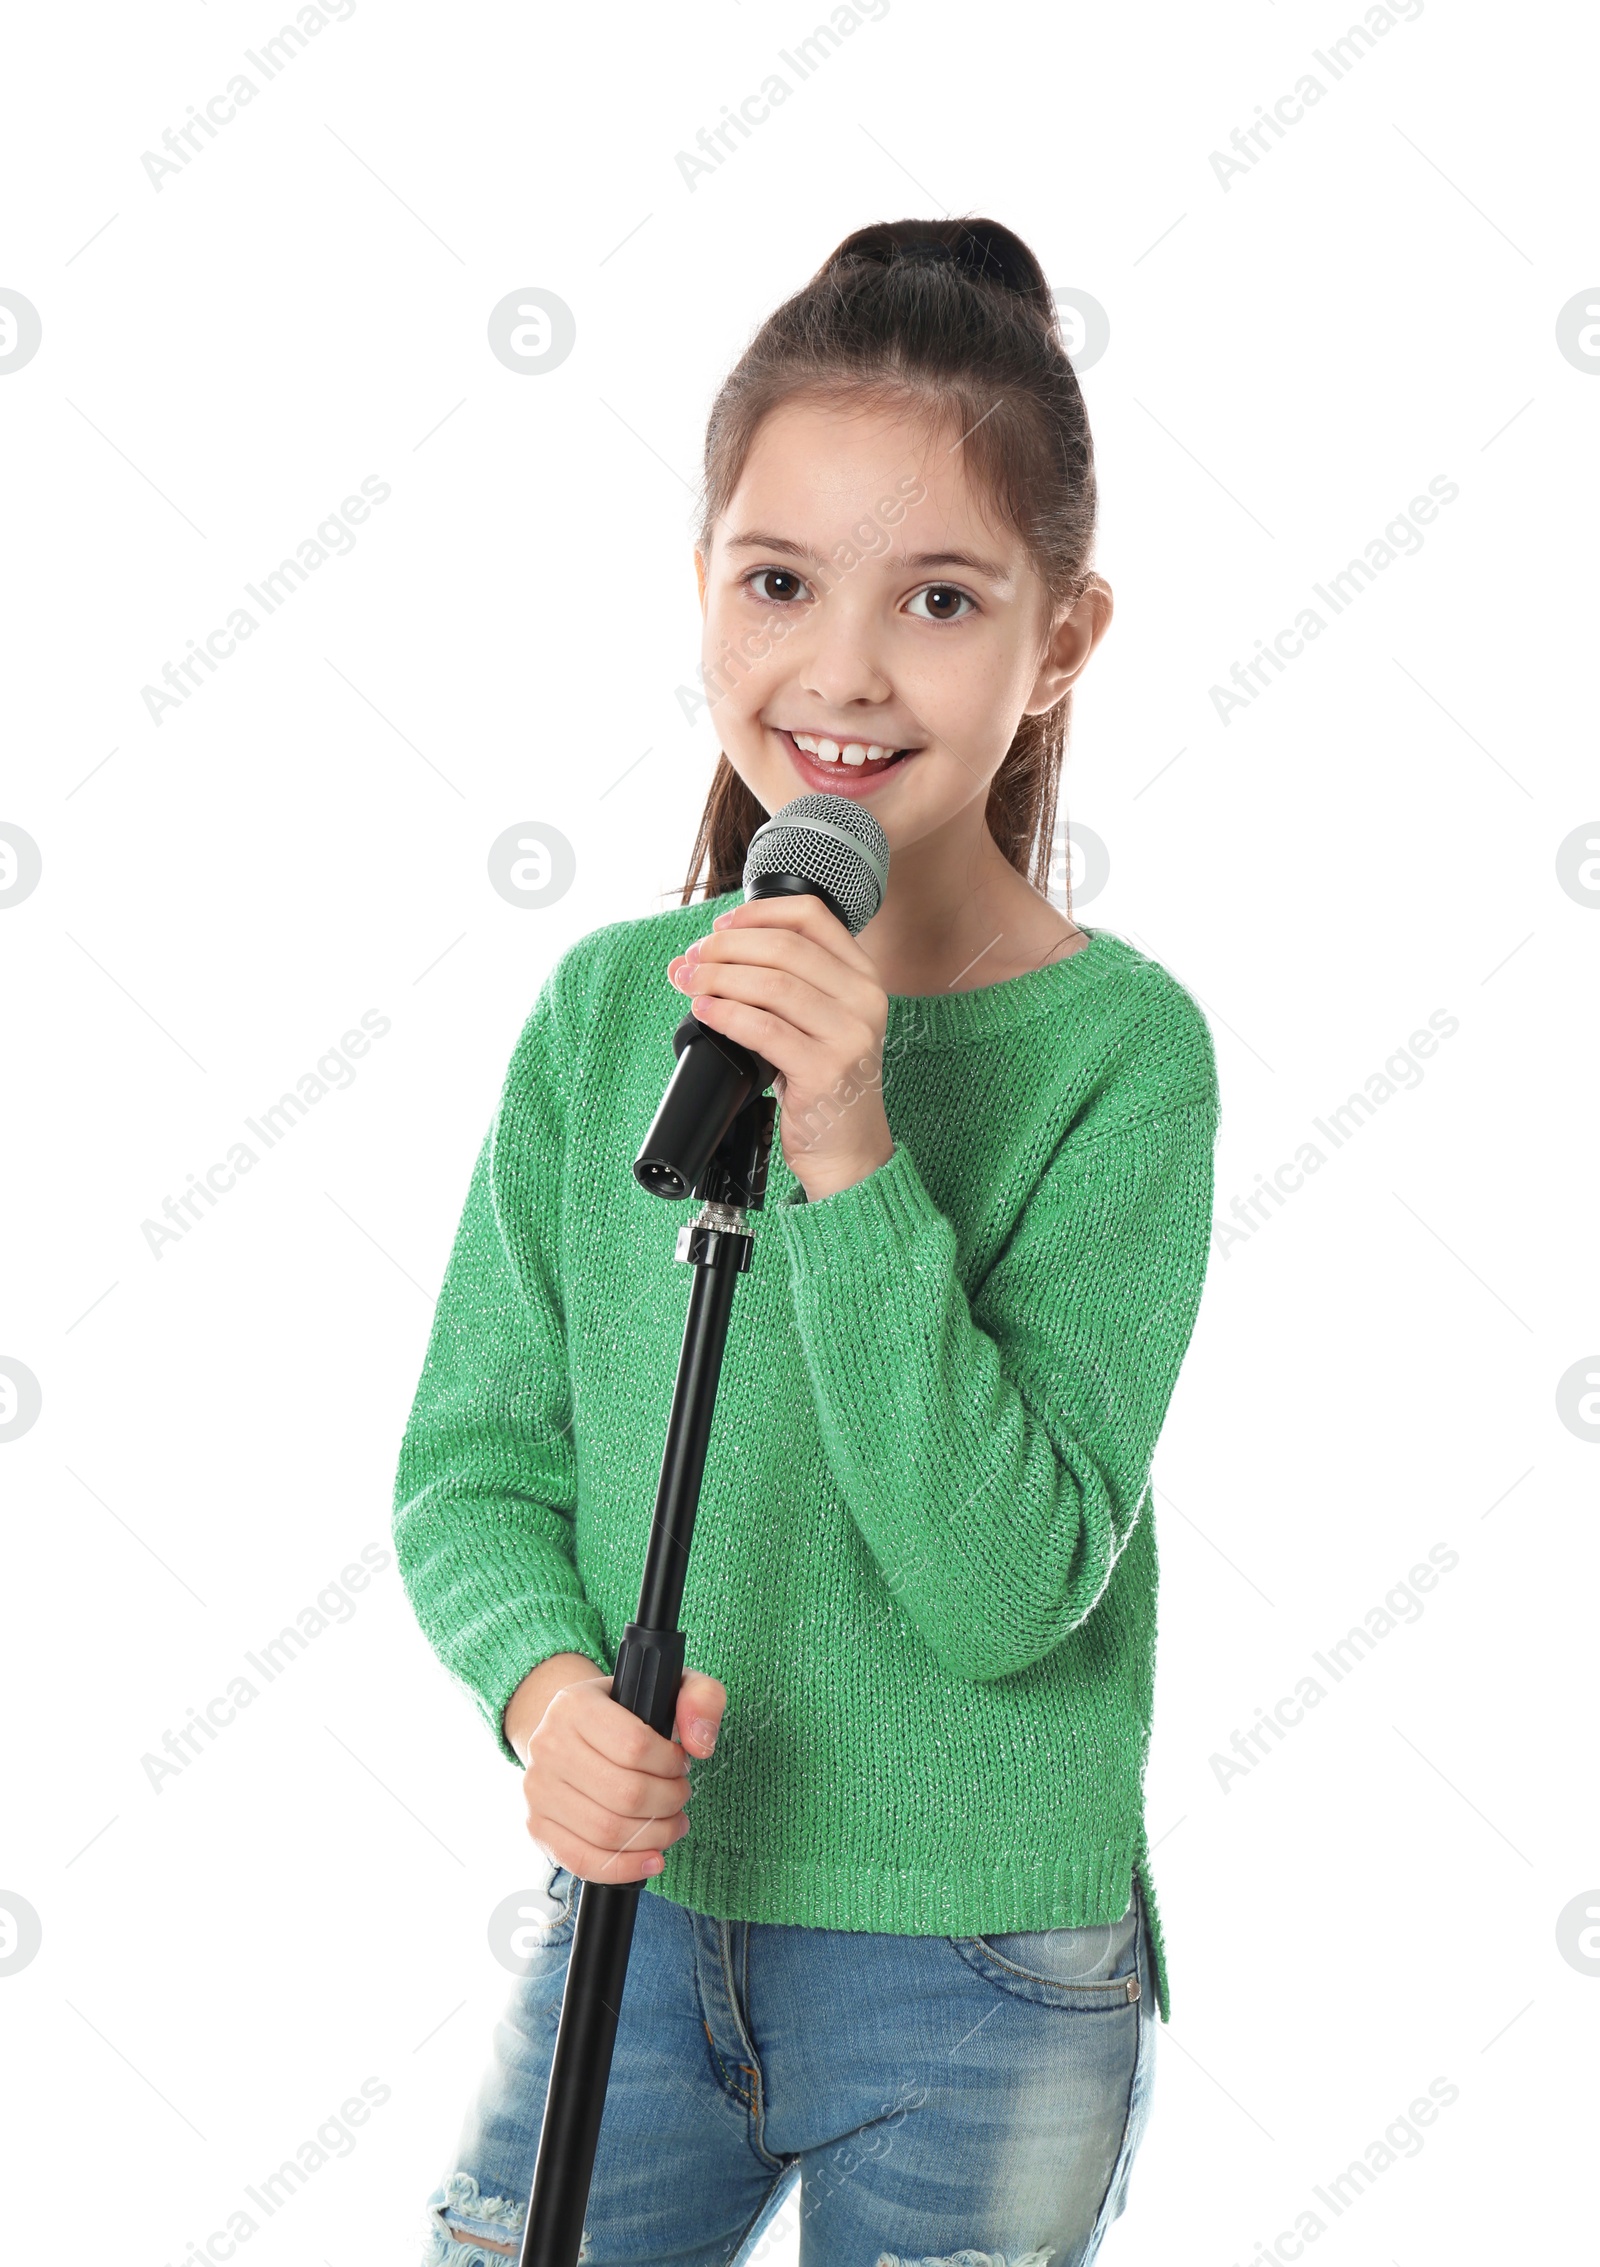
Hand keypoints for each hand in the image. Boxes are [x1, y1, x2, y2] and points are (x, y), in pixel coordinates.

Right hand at [507, 1655, 727, 1884]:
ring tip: (672, 1824)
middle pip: (625, 1794)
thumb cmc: (628, 1713)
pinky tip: (651, 1859)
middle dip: (669, 1803)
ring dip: (654, 1836)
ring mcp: (537, 1789)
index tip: (680, 1764)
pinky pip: (582, 1860)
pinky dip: (624, 1868)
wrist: (574, 1732)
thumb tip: (700, 1746)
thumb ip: (700, 1698)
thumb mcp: (669, 1688)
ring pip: (608, 1831)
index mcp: (575, 1704)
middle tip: (680, 1797)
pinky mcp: (537, 1825)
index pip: (635, 1745)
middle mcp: (547, 1745)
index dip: (671, 1764)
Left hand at [667, 895, 894, 1201]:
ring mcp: (849, 1036)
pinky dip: (726, 1014)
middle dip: (726, 947)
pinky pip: (764, 1029)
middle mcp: (864, 1000)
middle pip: (784, 947)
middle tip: (692, 958)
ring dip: (718, 978)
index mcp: (863, 977)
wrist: (848, 1149)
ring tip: (689, 983)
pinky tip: (704, 1012)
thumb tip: (697, 956)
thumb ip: (774, 983)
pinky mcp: (826, 1071)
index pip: (812, 916)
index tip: (720, 926)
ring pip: (772, 984)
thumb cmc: (823, 1081)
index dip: (758, 912)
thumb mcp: (814, 1021)